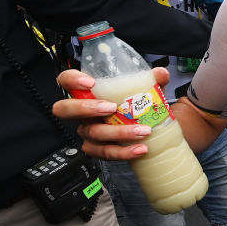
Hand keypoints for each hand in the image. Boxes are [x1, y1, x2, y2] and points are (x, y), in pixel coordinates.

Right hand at [52, 67, 170, 159]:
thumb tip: (161, 73)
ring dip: (118, 133)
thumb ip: (152, 81)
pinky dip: (124, 152)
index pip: (66, 80)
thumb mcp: (145, 91)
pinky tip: (140, 149)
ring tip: (142, 131)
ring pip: (93, 133)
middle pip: (65, 110)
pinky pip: (106, 152)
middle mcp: (83, 113)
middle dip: (85, 108)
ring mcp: (88, 132)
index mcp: (88, 93)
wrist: (145, 131)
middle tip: (111, 108)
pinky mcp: (97, 149)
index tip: (90, 82)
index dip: (72, 80)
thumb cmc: (135, 107)